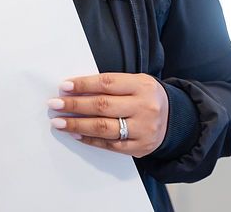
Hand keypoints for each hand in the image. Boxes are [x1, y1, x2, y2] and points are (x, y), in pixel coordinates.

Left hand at [47, 72, 167, 157]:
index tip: (63, 87)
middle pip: (102, 106)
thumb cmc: (146, 97)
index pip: (106, 83)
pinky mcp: (140, 147)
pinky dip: (90, 140)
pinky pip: (110, 144)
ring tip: (59, 122)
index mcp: (142, 85)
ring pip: (104, 128)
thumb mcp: (134, 82)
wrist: (176, 120)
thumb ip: (110, 85)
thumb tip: (74, 89)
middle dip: (75, 105)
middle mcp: (144, 107)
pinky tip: (76, 135)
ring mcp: (143, 129)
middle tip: (54, 104)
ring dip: (77, 125)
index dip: (83, 84)